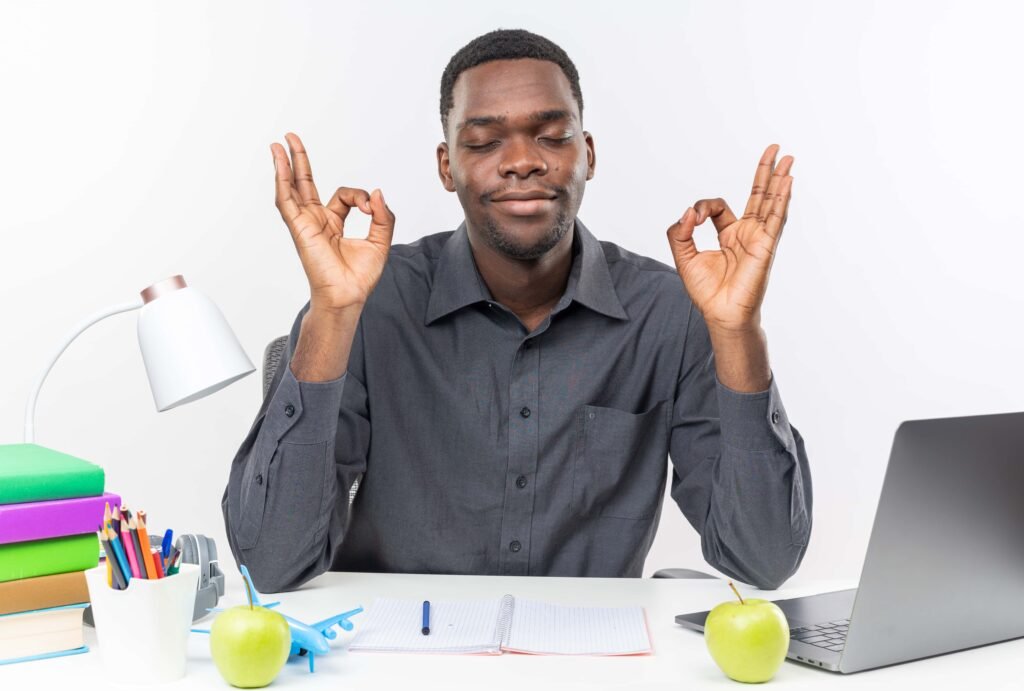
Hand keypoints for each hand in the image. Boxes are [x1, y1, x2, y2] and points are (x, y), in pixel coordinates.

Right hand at [272, 132, 394, 314]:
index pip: (344, 196)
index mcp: (333, 223)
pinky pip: (287, 200)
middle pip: (305, 183)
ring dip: (286, 165)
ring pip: (292, 188)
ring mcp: (305, 223)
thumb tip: (377, 193)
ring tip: (280, 144)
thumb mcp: (381, 241)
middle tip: (292, 139)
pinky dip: (283, 180)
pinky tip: (280, 163)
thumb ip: (384, 216)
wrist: (348, 295)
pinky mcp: (299, 228)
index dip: (361, 196)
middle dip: (300, 160)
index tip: (372, 209)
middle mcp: (316, 221)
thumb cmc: (359, 277)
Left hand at [667, 144, 793, 333]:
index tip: (692, 218)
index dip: (702, 207)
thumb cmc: (707, 292)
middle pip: (758, 196)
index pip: (719, 207)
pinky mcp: (765, 246)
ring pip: (771, 203)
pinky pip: (775, 218)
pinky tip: (787, 181)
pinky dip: (781, 199)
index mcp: (729, 235)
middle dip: (765, 172)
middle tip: (774, 149)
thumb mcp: (684, 258)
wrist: (720, 314)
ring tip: (788, 158)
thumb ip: (679, 233)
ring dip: (779, 180)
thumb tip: (688, 211)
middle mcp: (747, 234)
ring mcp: (759, 239)